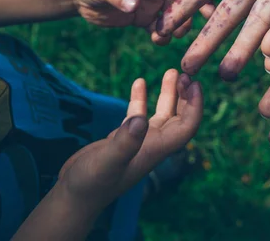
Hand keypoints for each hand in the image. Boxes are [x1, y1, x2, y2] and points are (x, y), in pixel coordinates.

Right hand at [56, 69, 202, 209]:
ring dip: (168, 94)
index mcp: (156, 150)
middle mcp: (152, 145)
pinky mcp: (123, 139)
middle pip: (179, 118)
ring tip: (171, 72)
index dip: (195, 106)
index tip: (194, 83)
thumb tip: (141, 120)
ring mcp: (139, 142)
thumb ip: (124, 142)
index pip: (187, 127)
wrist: (73, 197)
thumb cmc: (90, 183)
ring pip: (162, 114)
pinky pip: (139, 115)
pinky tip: (140, 81)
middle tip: (184, 72)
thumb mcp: (107, 160)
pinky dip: (142, 98)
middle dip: (185, 96)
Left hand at [71, 0, 213, 42]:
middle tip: (198, 26)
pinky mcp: (146, 16)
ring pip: (177, 14)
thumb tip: (133, 5)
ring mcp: (154, 1)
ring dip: (178, 25)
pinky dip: (163, 35)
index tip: (207, 3)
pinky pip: (162, 27)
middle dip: (192, 11)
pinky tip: (157, 40)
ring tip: (169, 34)